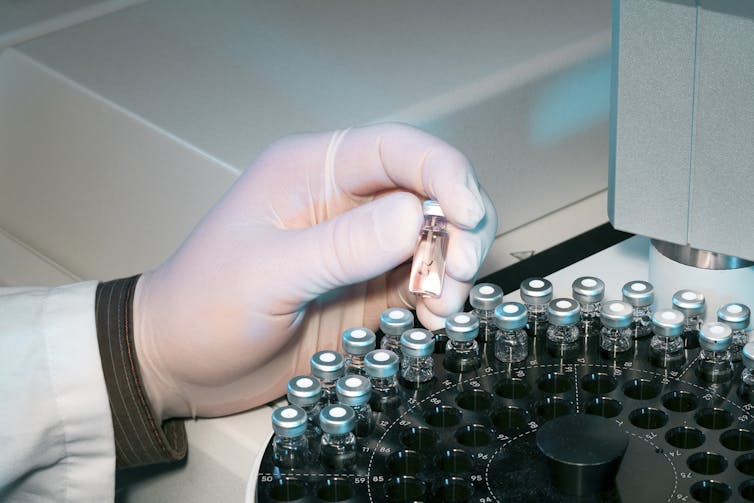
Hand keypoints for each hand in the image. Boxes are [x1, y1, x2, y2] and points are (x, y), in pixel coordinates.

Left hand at [132, 123, 496, 419]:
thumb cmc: (201, 307)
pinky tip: (432, 319)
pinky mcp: (369, 287)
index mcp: (312, 171)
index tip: (467, 214)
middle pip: (431, 190)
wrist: (182, 364)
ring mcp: (361, 246)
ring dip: (455, 268)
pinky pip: (425, 281)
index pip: (396, 149)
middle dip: (460, 226)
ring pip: (437, 238)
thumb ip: (339, 246)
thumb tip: (413, 216)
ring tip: (441, 306)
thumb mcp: (266, 274)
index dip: (444, 171)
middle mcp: (344, 201)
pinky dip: (442, 298)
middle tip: (460, 270)